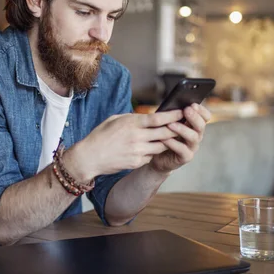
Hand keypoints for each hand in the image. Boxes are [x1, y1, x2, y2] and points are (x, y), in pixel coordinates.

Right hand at [64, 109, 183, 181]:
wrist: (89, 157)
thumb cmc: (100, 135)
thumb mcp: (115, 119)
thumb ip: (133, 118)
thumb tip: (148, 117)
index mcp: (132, 123)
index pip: (159, 118)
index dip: (173, 115)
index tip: (182, 111)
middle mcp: (137, 137)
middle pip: (165, 132)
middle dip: (176, 128)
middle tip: (184, 124)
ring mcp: (138, 151)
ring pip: (162, 146)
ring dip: (167, 141)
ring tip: (171, 136)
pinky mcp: (136, 162)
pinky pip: (151, 156)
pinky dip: (152, 152)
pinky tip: (150, 148)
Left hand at [150, 103, 210, 172]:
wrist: (155, 155)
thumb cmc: (161, 135)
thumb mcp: (166, 121)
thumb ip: (172, 114)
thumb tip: (172, 102)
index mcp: (194, 125)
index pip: (205, 116)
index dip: (201, 110)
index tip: (192, 104)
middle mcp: (196, 135)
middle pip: (201, 126)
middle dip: (194, 117)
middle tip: (186, 110)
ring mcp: (192, 147)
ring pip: (193, 137)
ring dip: (182, 129)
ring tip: (170, 124)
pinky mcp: (185, 157)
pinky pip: (182, 150)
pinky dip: (173, 143)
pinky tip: (165, 139)